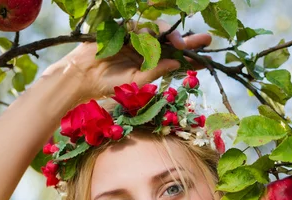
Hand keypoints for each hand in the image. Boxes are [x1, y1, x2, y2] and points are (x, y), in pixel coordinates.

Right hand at [55, 20, 211, 100]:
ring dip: (170, 35)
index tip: (207, 60)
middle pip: (171, 41)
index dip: (190, 59)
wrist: (84, 75)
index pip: (174, 59)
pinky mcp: (125, 28)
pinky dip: (149, 29)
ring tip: (179, 42)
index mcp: (151, 63)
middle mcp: (146, 49)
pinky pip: (141, 24)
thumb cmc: (109, 83)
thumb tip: (176, 64)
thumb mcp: (136, 82)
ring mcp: (136, 37)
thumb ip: (156, 72)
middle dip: (188, 40)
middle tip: (205, 40)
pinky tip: (155, 36)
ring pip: (159, 30)